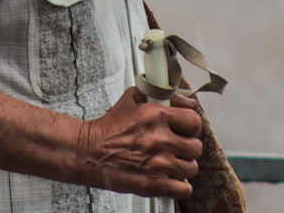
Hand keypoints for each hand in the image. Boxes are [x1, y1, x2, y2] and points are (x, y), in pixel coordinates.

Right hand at [76, 87, 203, 197]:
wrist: (88, 152)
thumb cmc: (109, 128)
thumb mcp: (133, 99)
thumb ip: (163, 95)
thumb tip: (189, 102)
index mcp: (157, 116)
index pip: (194, 122)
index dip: (191, 127)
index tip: (184, 131)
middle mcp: (160, 139)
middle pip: (195, 147)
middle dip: (186, 148)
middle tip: (176, 148)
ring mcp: (158, 163)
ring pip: (191, 168)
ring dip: (182, 167)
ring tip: (169, 163)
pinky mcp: (153, 184)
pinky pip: (184, 188)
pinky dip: (179, 186)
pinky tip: (168, 179)